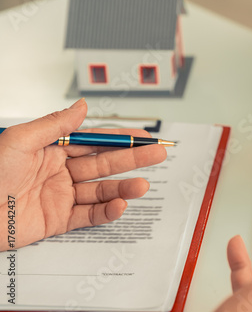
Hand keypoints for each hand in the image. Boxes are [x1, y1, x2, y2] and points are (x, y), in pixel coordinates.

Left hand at [0, 99, 166, 250]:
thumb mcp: (19, 140)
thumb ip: (55, 124)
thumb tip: (82, 107)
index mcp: (52, 148)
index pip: (94, 141)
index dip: (120, 137)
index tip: (143, 135)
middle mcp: (60, 171)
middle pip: (105, 164)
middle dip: (133, 159)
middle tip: (157, 155)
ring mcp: (62, 196)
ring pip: (101, 190)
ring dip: (124, 188)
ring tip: (142, 186)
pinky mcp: (59, 220)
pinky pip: (89, 215)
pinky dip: (107, 212)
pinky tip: (119, 205)